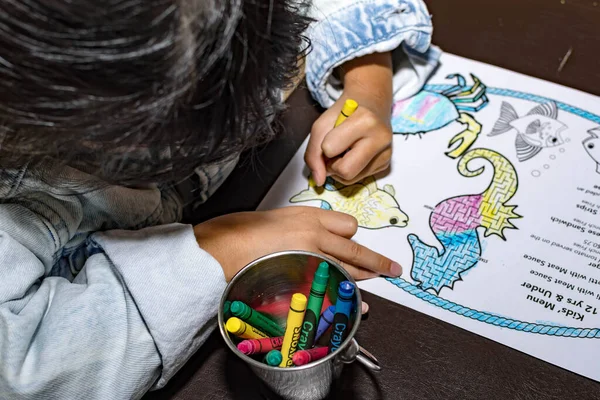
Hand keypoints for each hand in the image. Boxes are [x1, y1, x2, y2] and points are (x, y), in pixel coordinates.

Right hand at [193, 206, 401, 281]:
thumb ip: (300, 228)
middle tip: (392, 268)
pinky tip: (356, 302)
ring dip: (365, 276)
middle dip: (377, 261)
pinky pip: (332, 288)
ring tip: (382, 280)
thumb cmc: (241, 232)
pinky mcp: (302, 278)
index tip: (354, 244)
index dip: (350, 237)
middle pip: (355, 249)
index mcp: (308, 217)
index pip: (346, 226)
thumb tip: (314, 239)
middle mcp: (315, 235)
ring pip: (349, 269)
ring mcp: (311, 258)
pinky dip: (345, 295)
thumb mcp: (277, 219)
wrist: (221, 248)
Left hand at [305, 52, 393, 185]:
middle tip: (334, 151)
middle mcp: (381, 138)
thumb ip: (313, 153)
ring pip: (352, 179)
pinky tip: (355, 154)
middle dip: (333, 166)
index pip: (330, 150)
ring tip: (345, 151)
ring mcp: (387, 153)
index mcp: (365, 121)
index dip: (324, 146)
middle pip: (345, 172)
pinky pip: (359, 178)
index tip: (331, 136)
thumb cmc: (344, 113)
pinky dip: (352, 170)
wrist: (370, 103)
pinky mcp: (387, 163)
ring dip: (341, 169)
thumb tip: (319, 181)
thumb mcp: (321, 125)